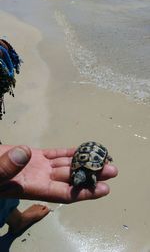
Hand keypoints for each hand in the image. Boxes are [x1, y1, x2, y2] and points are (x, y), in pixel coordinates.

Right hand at [0, 145, 117, 202]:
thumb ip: (7, 166)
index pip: (63, 193)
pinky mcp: (36, 156)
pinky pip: (56, 154)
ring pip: (66, 164)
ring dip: (84, 162)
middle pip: (70, 177)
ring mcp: (39, 166)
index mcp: (32, 188)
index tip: (104, 189)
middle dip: (91, 174)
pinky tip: (82, 150)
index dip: (84, 192)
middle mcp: (40, 179)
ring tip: (103, 159)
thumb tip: (25, 153)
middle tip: (112, 170)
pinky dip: (69, 152)